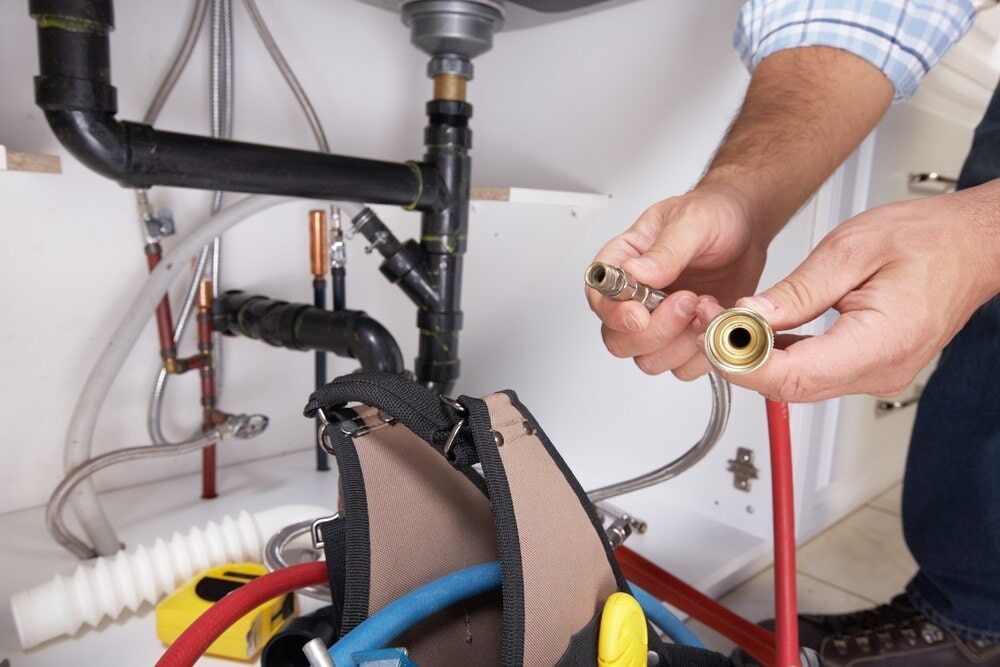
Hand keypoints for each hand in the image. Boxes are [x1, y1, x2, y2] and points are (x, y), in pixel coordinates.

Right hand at [587, 184, 769, 379]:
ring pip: (648, 360)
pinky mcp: (685, 339)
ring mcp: (660, 322)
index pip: (598, 298)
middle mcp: (636, 298)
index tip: (639, 313)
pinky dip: (702, 353)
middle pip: (619, 340)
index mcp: (623, 263)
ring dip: (680, 343)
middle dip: (655, 332)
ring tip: (704, 307)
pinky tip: (715, 320)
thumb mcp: (691, 221)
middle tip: (687, 301)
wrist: (746, 228)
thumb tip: (635, 273)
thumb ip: (664, 251)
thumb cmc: (713, 214)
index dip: (614, 313)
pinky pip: (682, 367)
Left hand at [698, 184, 999, 401]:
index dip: (743, 363)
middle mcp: (877, 371)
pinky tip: (757, 329)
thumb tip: (749, 317)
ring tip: (723, 320)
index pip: (792, 377)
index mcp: (878, 344)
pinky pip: (812, 371)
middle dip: (738, 359)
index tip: (712, 338)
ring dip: (755, 357)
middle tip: (707, 322)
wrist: (973, 245)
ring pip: (796, 383)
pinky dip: (779, 354)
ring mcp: (874, 374)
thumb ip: (798, 290)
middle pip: (788, 387)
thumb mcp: (851, 249)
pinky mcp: (867, 367)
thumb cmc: (928, 240)